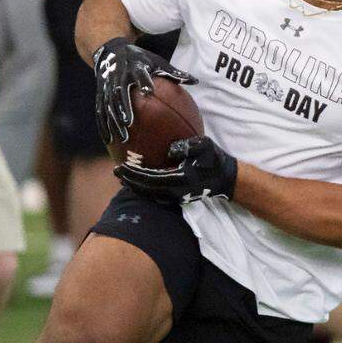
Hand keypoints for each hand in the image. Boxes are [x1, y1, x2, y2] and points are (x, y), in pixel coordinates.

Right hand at [92, 37, 196, 143]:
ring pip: (108, 105)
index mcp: (134, 67)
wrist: (111, 52)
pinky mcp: (101, 94)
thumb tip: (195, 81)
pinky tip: (109, 140)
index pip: (139, 74)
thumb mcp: (156, 61)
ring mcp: (108, 87)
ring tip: (123, 137)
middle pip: (119, 93)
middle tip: (129, 123)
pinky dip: (104, 125)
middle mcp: (119, 77)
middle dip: (123, 107)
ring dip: (113, 121)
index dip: (142, 81)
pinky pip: (101, 111)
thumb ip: (173, 73)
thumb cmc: (139, 59)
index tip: (148, 91)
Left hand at [114, 137, 237, 204]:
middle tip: (115, 172)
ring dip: (135, 186)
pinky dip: (144, 189)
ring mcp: (175, 196)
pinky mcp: (177, 196)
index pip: (148, 178)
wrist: (226, 178)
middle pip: (145, 189)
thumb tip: (169, 149)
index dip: (133, 173)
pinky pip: (155, 194)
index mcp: (177, 179)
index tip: (120, 167)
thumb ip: (186, 146)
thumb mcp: (203, 147)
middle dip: (129, 180)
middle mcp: (174, 191)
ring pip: (149, 194)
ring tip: (123, 177)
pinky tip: (138, 182)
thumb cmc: (214, 160)